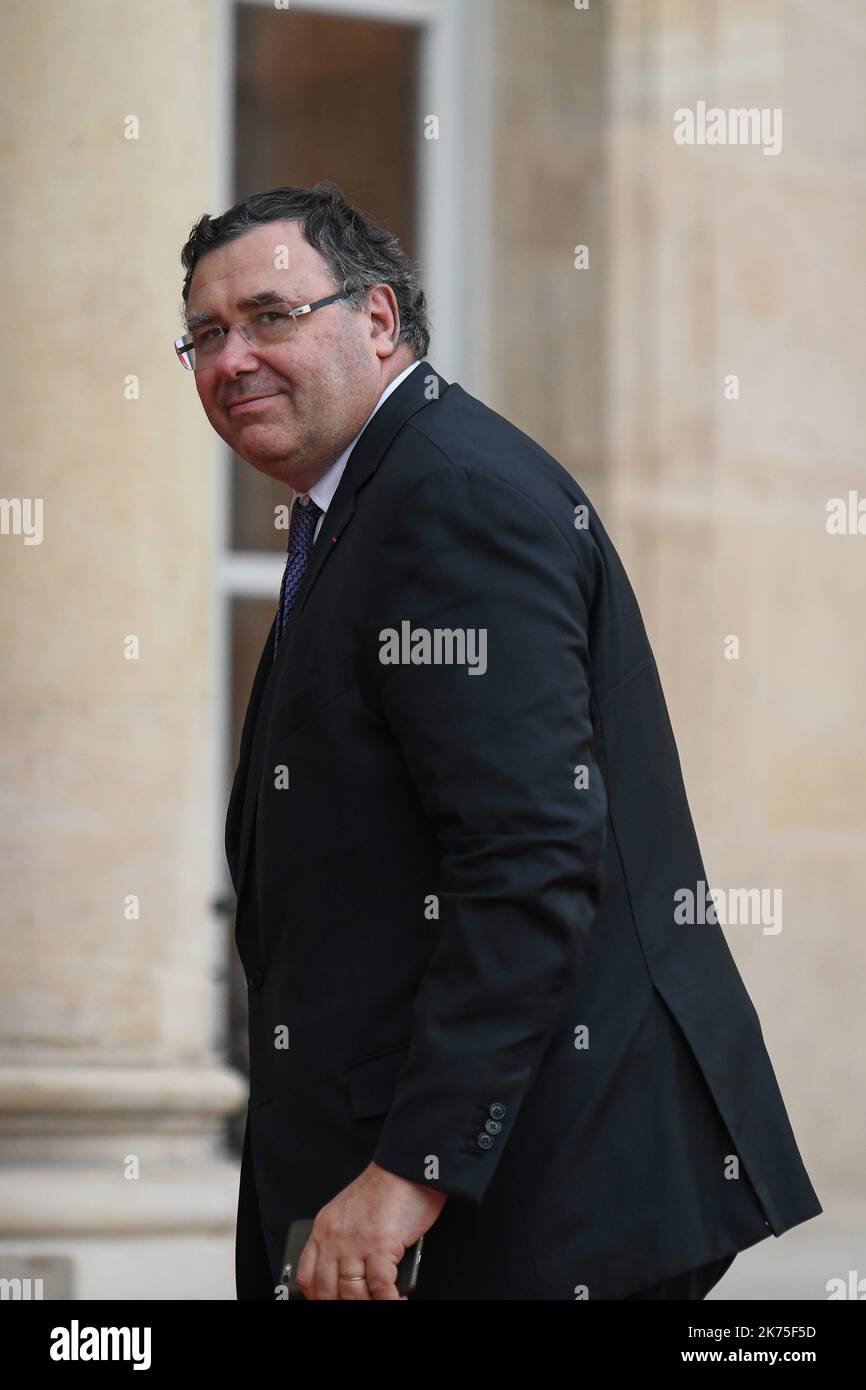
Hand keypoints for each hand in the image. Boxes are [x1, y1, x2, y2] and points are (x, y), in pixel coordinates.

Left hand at [295, 1161, 446, 1299]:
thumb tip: (349, 1275)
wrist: (406, 1168)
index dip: (318, 1297)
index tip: (330, 1302)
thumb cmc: (384, 1188)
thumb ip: (343, 1240)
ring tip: (382, 1302)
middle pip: (329, 1291)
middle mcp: (334, 1238)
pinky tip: (397, 1298)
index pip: (308, 1276)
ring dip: (369, 1303)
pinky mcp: (380, 1245)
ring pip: (353, 1294)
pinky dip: (389, 1299)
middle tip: (361, 1303)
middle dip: (346, 1304)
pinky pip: (380, 1288)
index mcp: (323, 1228)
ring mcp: (355, 1243)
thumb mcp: (348, 1210)